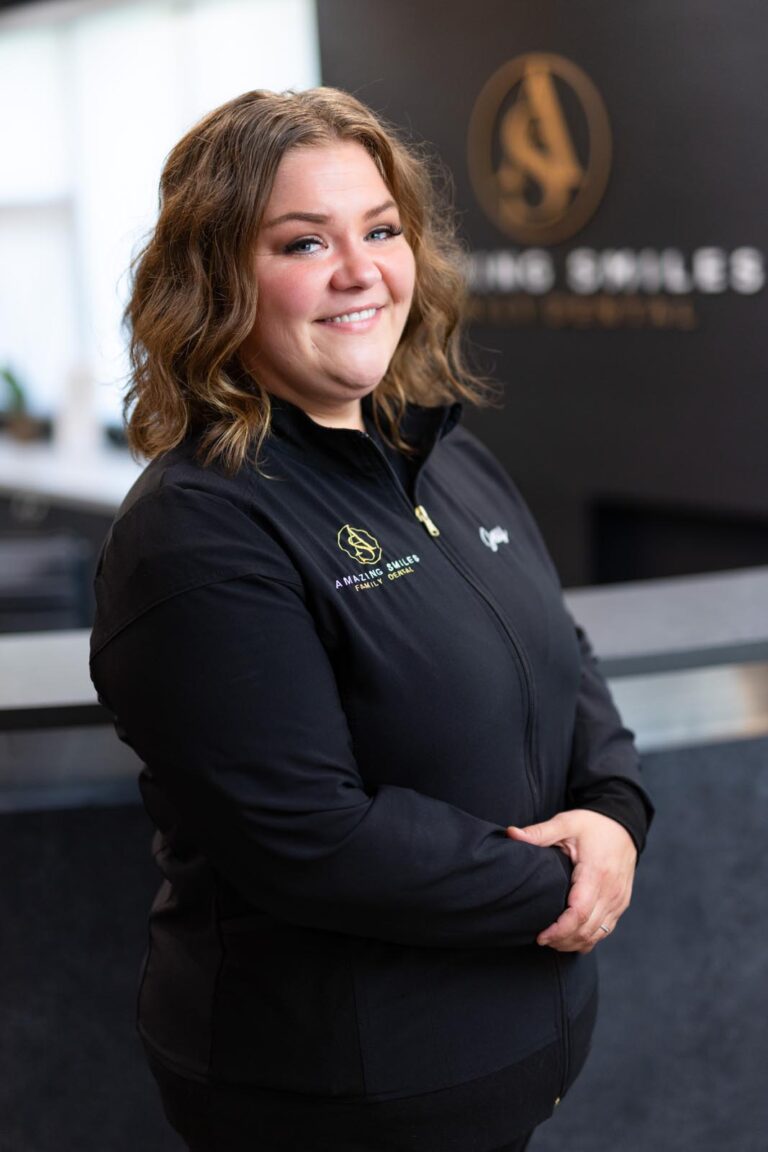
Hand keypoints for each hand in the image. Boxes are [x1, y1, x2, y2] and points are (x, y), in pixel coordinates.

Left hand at [506, 810, 636, 952]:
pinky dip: (588, 938)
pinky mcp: (621, 903)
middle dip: (563, 940)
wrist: (624, 824)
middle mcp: (611, 891)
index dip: (559, 930)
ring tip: (552, 941)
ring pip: (598, 934)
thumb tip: (511, 833)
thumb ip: (539, 832)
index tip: (540, 935)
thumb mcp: (565, 823)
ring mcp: (619, 900)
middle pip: (588, 929)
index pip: (579, 913)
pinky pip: (606, 930)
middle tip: (541, 939)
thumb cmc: (592, 824)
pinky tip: (571, 938)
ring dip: (574, 942)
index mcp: (596, 873)